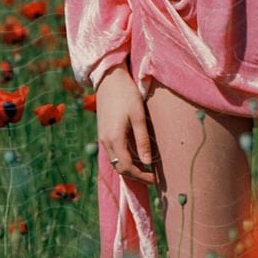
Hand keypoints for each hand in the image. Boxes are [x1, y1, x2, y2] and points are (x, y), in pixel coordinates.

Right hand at [94, 65, 156, 186]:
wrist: (109, 78)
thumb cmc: (126, 94)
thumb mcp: (138, 115)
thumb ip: (142, 139)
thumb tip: (147, 162)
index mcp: (114, 139)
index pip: (127, 168)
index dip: (141, 176)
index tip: (155, 179)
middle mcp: (105, 142)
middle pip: (119, 168)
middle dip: (135, 175)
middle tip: (152, 177)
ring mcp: (102, 137)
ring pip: (115, 162)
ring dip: (129, 168)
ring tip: (145, 169)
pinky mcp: (102, 132)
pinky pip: (112, 153)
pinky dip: (123, 159)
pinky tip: (134, 155)